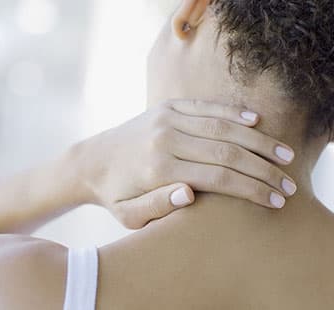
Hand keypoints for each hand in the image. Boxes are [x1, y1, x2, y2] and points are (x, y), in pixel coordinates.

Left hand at [76, 99, 296, 228]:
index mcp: (159, 169)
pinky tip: (255, 119)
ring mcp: (166, 118)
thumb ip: (157, 207)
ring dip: (256, 139)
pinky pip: (205, 106)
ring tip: (283, 154)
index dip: (251, 189)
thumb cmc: (114, 193)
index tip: (275, 199)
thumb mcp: (128, 214)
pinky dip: (232, 111)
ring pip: (221, 126)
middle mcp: (165, 139)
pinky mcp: (165, 107)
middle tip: (288, 182)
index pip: (218, 177)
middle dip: (262, 168)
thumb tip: (191, 194)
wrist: (91, 161)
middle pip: (226, 151)